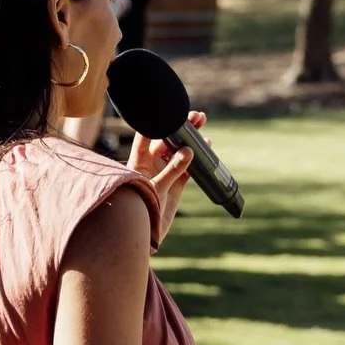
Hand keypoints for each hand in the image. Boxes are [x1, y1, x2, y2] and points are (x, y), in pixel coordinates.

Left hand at [127, 110, 203, 242]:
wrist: (146, 234)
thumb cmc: (141, 209)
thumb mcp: (157, 188)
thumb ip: (172, 170)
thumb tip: (188, 151)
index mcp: (138, 161)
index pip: (146, 136)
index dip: (156, 122)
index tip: (170, 110)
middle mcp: (151, 164)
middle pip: (166, 140)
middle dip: (180, 127)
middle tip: (194, 116)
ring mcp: (165, 173)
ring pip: (179, 151)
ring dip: (190, 139)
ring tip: (201, 123)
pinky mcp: (176, 184)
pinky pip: (189, 167)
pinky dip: (198, 157)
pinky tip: (206, 145)